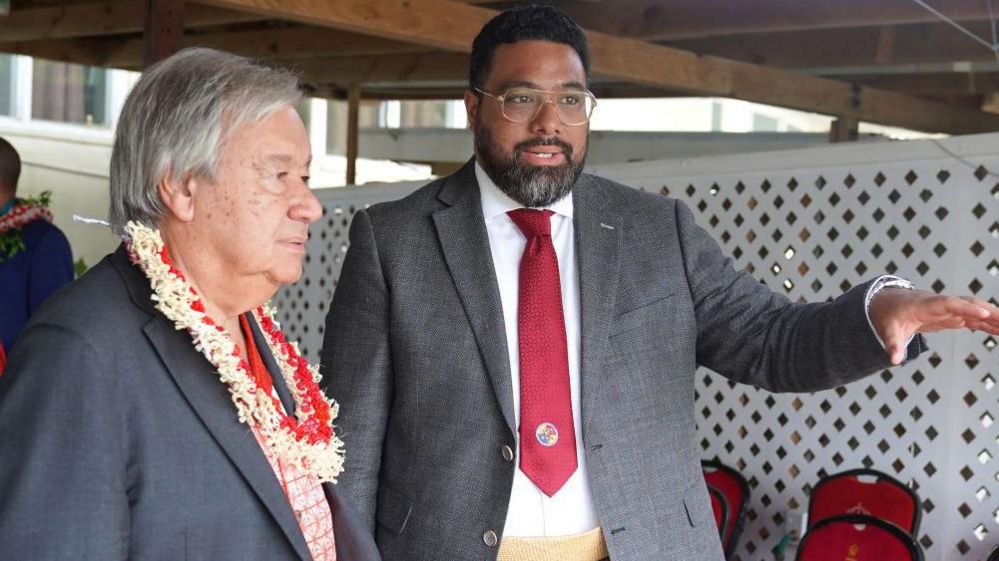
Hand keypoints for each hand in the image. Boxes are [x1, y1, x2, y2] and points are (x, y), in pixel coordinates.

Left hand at [869, 288, 998, 364]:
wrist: (890, 303)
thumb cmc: (890, 315)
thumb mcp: (887, 330)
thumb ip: (893, 343)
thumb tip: (894, 360)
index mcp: (927, 304)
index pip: (949, 304)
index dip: (966, 308)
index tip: (983, 314)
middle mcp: (942, 304)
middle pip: (969, 305)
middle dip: (989, 312)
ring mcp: (950, 310)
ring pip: (976, 312)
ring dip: (994, 319)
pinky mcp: (953, 317)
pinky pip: (974, 320)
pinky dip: (988, 325)